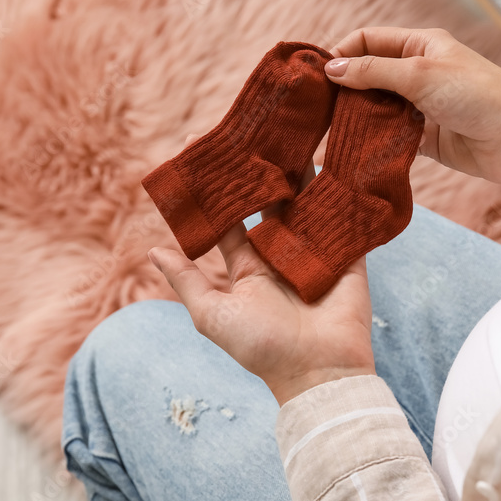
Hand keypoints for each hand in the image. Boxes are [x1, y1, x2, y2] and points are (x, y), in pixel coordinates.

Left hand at [148, 139, 375, 405]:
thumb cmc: (260, 348)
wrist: (317, 372)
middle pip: (272, 202)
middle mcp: (281, 253)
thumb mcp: (213, 316)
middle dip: (265, 169)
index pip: (232, 217)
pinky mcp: (348, 254)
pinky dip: (342, 192)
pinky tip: (340, 158)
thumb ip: (187, 281)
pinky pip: (344, 218)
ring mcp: (316, 251)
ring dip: (303, 170)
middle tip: (259, 128)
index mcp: (249, 265)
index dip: (222, 188)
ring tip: (297, 131)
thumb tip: (153, 251)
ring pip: (308, 202)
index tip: (212, 149)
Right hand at [324, 27, 500, 192]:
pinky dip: (376, 144)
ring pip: (378, 110)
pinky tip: (358, 152)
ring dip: (359, 120)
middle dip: (346, 91)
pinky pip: (391, 139)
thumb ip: (374, 72)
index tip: (319, 77)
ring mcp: (423, 108)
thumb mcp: (421, 74)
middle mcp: (420, 74)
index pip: (370, 41)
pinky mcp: (427, 140)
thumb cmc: (479, 96)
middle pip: (370, 77)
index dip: (343, 54)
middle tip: (321, 109)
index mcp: (421, 46)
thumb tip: (332, 69)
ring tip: (335, 133)